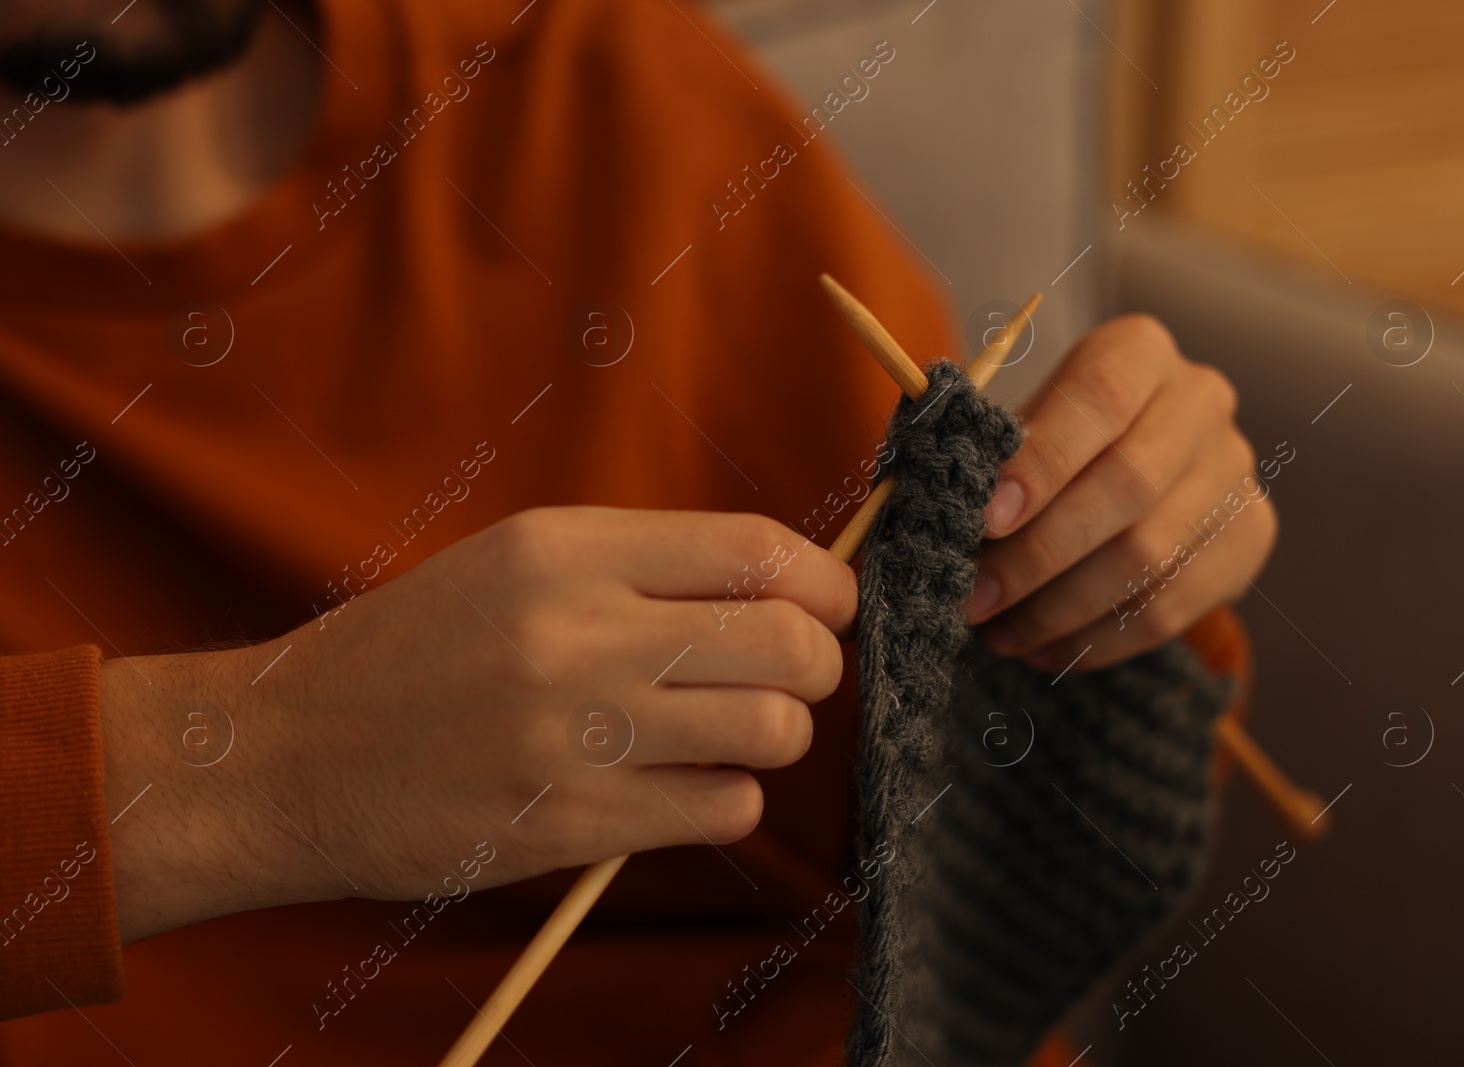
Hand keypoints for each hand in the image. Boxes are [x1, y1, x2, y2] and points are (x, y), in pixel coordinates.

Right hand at [100, 508, 855, 940]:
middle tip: (790, 674)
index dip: (824, 582)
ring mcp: (578, 734)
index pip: (759, 549)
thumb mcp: (516, 562)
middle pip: (790, 643)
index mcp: (566, 548)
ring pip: (774, 730)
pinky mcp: (574, 825)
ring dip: (774, 734)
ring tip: (727, 731)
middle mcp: (579, 632)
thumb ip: (642, 564)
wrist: (288, 757)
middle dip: (818, 661)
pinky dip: (725, 797)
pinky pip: (724, 808)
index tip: (828, 604)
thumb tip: (783, 581)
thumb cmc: (413, 651)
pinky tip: (680, 784)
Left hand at [960, 314, 1276, 670]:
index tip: (985, 520)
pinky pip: (1173, 607)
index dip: (1041, 464)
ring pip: (1150, 556)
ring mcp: (1234, 470)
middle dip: (1039, 553)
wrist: (1147, 462)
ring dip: (1061, 609)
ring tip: (998, 634)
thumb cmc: (1056, 439)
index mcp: (1139, 351)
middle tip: (976, 597)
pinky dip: (1099, 640)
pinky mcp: (1250, 536)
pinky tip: (1044, 650)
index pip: (1098, 399)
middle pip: (1128, 485)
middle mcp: (1200, 401)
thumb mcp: (1020, 421)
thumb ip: (989, 455)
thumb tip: (942, 511)